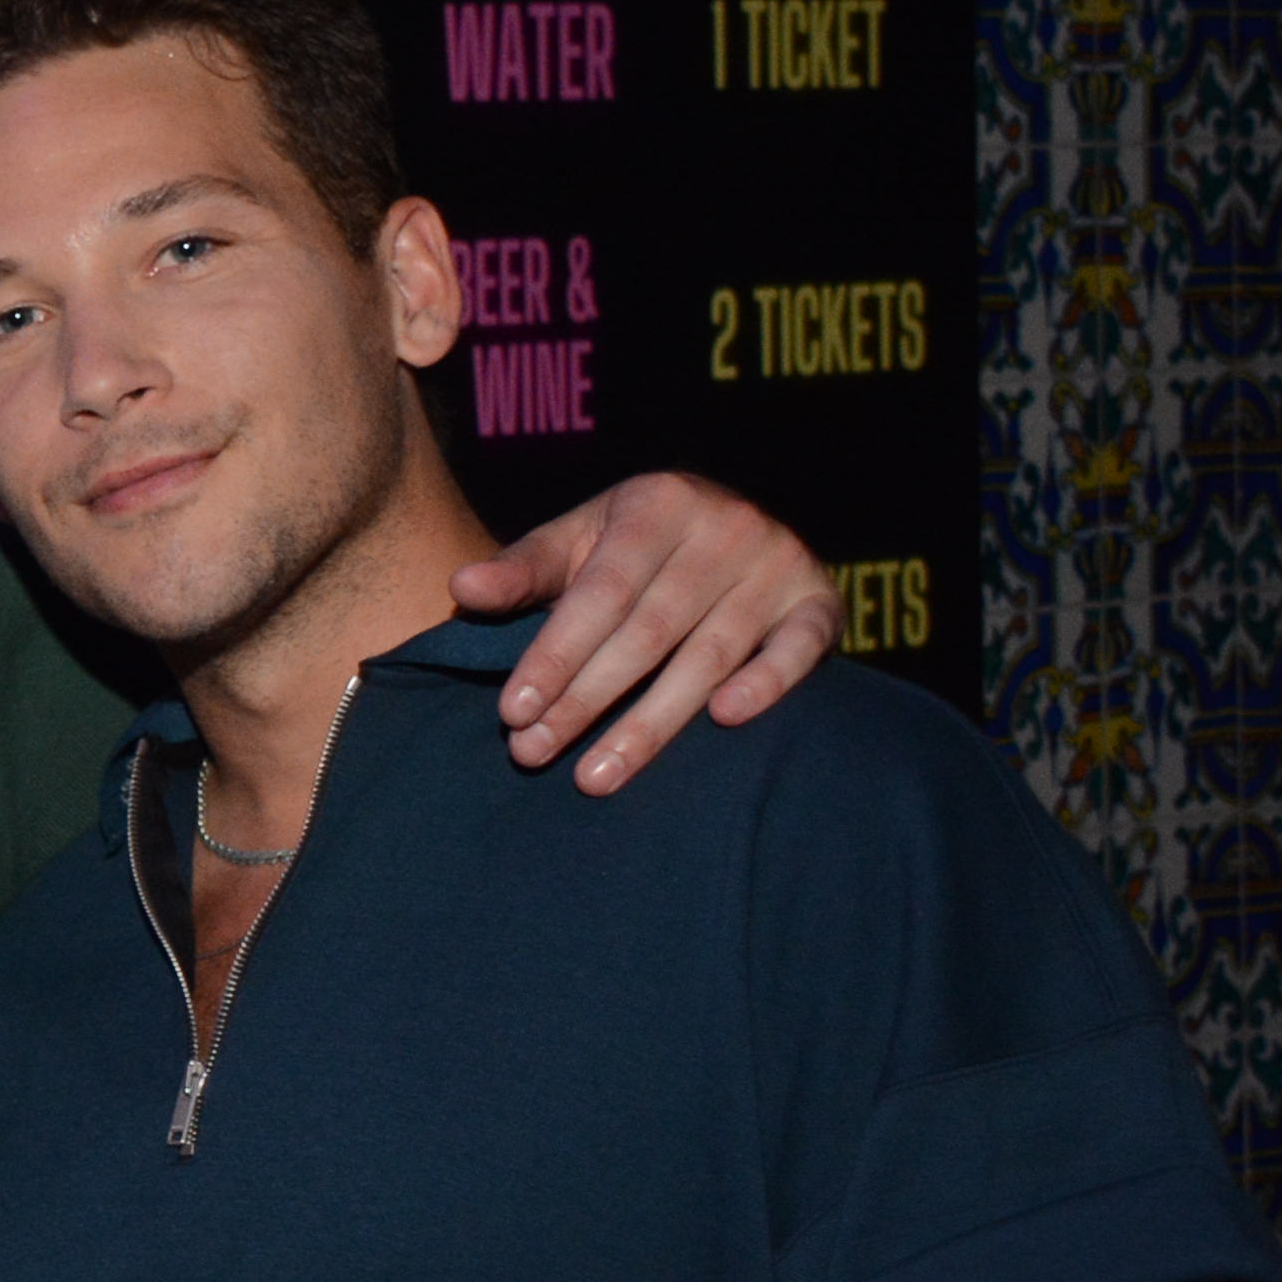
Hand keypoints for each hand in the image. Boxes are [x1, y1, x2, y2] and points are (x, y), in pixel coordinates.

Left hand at [448, 466, 832, 790]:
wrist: (732, 527)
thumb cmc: (637, 547)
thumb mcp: (580, 543)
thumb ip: (525, 570)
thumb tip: (462, 586)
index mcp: (658, 505)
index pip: (599, 593)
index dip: (554, 655)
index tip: (513, 712)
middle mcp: (725, 527)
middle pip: (646, 631)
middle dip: (585, 699)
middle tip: (534, 755)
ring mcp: (778, 564)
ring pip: (708, 655)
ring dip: (650, 722)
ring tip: (594, 776)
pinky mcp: (820, 602)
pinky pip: (797, 649)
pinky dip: (767, 683)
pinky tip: (725, 721)